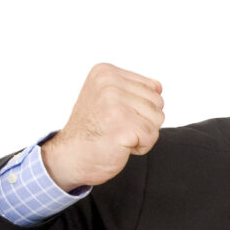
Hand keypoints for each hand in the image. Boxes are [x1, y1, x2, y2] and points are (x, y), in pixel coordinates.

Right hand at [40, 63, 164, 190]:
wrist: (71, 156)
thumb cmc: (92, 130)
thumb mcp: (110, 99)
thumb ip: (134, 89)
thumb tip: (158, 87)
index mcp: (105, 72)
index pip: (152, 88)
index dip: (140, 108)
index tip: (115, 115)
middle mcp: (109, 83)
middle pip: (158, 102)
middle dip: (144, 121)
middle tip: (117, 128)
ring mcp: (114, 103)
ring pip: (157, 119)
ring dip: (143, 134)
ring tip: (118, 135)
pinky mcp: (122, 125)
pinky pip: (152, 136)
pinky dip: (141, 146)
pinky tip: (120, 145)